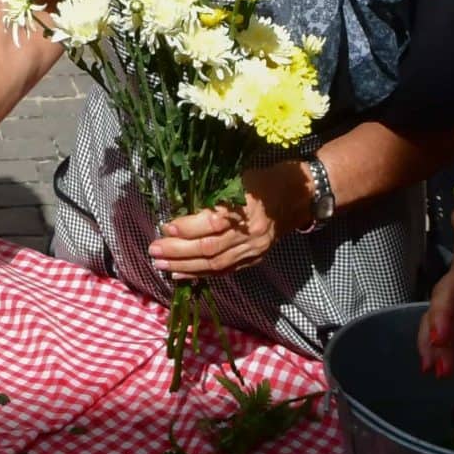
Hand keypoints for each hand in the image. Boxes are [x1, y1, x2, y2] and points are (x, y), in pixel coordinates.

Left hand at [150, 160, 313, 275]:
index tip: (166, 227)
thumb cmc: (264, 181)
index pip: (212, 222)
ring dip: (185, 267)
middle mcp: (250, 232)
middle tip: (154, 249)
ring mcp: (254, 248)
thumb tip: (180, 207)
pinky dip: (201, 274)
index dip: (187, 227)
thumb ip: (213, 195)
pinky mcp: (255, 258)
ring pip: (215, 264)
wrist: (299, 196)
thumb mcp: (239, 178)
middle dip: (178, 251)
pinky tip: (181, 275)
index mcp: (247, 207)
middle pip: (210, 248)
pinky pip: (225, 271)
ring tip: (161, 265)